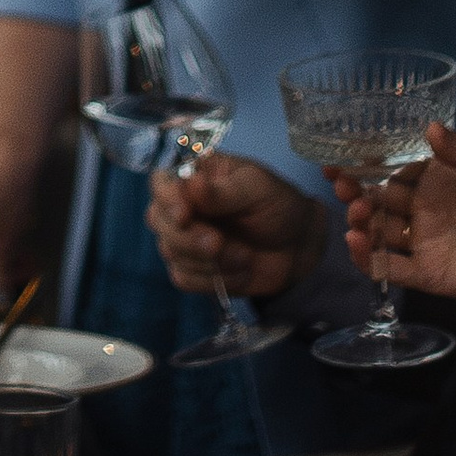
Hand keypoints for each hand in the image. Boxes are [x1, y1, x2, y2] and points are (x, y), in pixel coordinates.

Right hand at [150, 150, 326, 300]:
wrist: (299, 247)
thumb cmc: (277, 204)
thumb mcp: (256, 187)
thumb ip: (222, 190)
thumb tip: (189, 183)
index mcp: (194, 176)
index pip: (160, 184)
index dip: (167, 200)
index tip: (185, 214)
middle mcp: (182, 206)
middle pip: (157, 220)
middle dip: (188, 237)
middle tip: (218, 243)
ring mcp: (185, 239)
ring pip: (169, 251)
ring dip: (208, 261)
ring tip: (244, 256)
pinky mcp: (193, 269)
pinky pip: (183, 278)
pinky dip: (212, 279)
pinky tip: (239, 271)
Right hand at [343, 123, 455, 317]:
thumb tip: (430, 127)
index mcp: (435, 181)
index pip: (392, 169)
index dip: (364, 164)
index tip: (338, 158)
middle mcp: (423, 209)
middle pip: (379, 200)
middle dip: (355, 191)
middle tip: (341, 185)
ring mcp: (423, 242)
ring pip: (380, 232)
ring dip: (361, 222)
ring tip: (356, 213)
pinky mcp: (427, 274)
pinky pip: (392, 268)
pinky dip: (370, 260)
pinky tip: (356, 245)